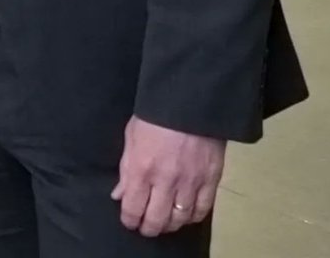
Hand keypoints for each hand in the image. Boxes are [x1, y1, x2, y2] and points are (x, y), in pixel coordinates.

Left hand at [111, 116, 225, 235]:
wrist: (189, 101)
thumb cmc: (154, 116)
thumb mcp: (131, 136)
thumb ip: (125, 168)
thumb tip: (119, 195)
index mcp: (141, 168)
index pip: (133, 208)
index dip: (129, 220)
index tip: (129, 222)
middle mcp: (165, 181)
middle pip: (156, 220)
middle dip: (148, 228)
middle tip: (146, 227)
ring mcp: (190, 183)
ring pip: (179, 220)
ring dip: (170, 225)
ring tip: (164, 221)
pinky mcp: (210, 181)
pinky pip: (202, 211)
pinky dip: (192, 218)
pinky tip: (186, 215)